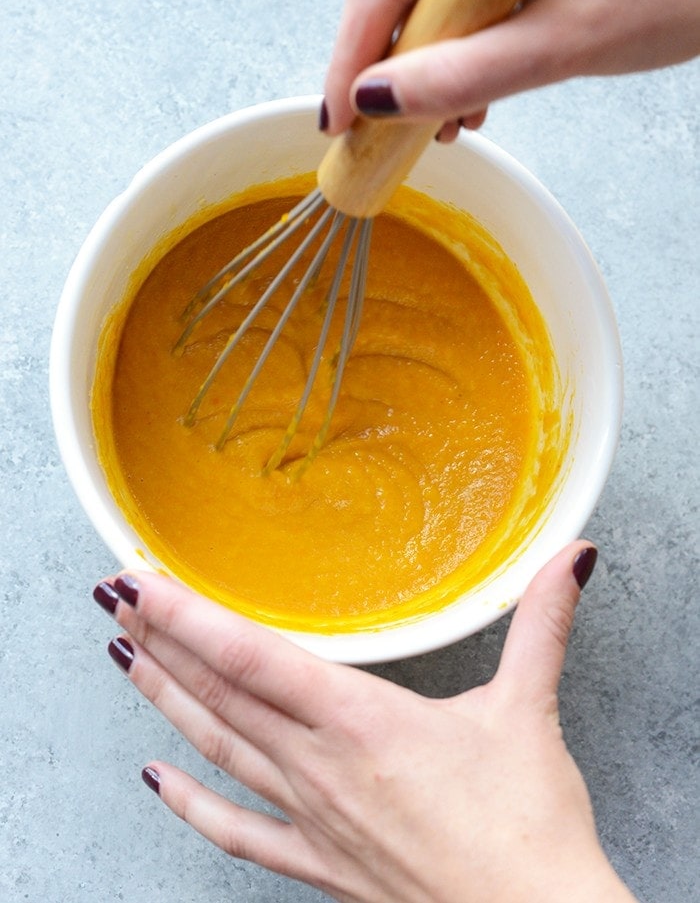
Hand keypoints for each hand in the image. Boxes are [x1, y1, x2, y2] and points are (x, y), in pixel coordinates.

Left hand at [93, 542, 635, 902]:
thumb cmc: (525, 830)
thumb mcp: (528, 709)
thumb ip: (540, 623)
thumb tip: (572, 559)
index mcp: (358, 718)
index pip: (251, 655)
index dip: (188, 616)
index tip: (141, 582)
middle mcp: (318, 764)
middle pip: (217, 693)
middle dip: (160, 641)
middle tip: (115, 597)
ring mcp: (310, 818)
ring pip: (217, 749)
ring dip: (164, 701)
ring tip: (122, 660)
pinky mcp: (318, 864)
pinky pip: (238, 831)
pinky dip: (192, 804)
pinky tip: (157, 780)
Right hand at [321, 0, 699, 140]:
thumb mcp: (568, 41)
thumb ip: (468, 72)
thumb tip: (378, 100)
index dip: (350, 58)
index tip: (339, 123)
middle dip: (374, 56)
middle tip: (373, 127)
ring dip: (415, 53)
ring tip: (439, 120)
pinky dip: (450, 35)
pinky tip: (471, 85)